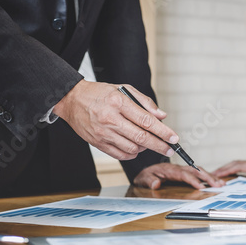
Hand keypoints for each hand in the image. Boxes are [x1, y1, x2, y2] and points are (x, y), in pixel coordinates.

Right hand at [54, 80, 178, 159]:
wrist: (72, 100)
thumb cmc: (99, 94)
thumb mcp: (123, 89)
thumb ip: (144, 102)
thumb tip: (162, 116)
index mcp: (118, 102)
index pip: (146, 120)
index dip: (163, 131)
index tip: (173, 138)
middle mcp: (110, 119)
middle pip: (141, 137)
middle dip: (159, 145)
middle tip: (169, 149)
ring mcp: (103, 133)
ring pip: (132, 148)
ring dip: (144, 148)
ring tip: (148, 143)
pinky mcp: (98, 143)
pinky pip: (120, 155)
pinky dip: (132, 154)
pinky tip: (135, 148)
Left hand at [134, 163, 225, 189]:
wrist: (145, 172)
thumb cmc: (146, 175)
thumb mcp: (143, 179)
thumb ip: (149, 181)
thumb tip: (157, 184)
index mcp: (169, 169)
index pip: (183, 174)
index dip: (193, 180)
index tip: (201, 187)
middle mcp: (178, 168)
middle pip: (195, 171)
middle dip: (207, 177)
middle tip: (217, 184)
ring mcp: (182, 170)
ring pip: (199, 171)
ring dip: (210, 177)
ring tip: (221, 183)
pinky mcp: (185, 173)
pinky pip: (198, 173)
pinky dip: (208, 177)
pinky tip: (215, 181)